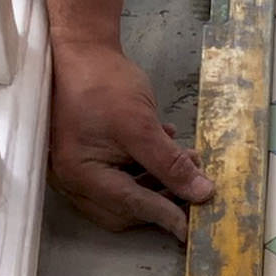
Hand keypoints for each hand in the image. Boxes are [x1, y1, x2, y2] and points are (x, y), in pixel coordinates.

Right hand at [49, 43, 212, 242]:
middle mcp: (74, 179)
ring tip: (190, 161)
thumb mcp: (142, 125)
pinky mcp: (90, 154)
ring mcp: (80, 167)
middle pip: (126, 209)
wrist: (80, 47)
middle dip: (164, 200)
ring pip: (127, 191)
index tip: (195, 228)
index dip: (166, 216)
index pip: (131, 206)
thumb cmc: (101, 81)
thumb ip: (170, 164)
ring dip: (161, 181)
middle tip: (196, 190)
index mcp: (81, 174)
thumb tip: (201, 193)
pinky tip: (168, 146)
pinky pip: (122, 174)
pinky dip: (147, 168)